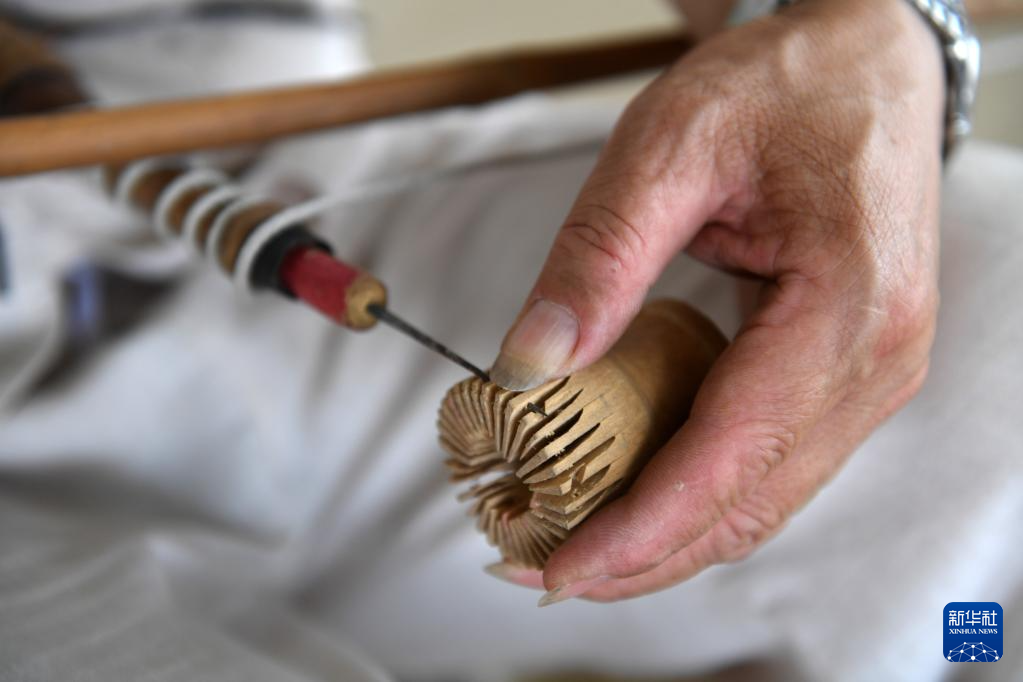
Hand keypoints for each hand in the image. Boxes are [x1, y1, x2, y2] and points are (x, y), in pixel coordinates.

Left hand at [487, 0, 944, 602]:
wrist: (866, 63)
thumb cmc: (786, 87)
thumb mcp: (673, 143)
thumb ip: (600, 256)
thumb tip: (533, 362)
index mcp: (850, 304)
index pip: (735, 452)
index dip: (643, 526)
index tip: (562, 566)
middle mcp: (878, 360)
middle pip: (751, 501)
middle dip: (643, 553)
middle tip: (541, 568)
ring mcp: (871, 374)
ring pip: (763, 498)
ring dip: (667, 537)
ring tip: (573, 546)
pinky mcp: (846, 374)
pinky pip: (770, 462)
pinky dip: (696, 495)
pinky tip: (633, 498)